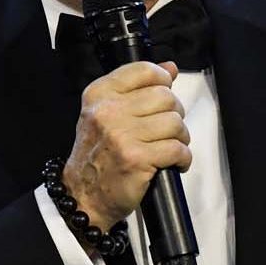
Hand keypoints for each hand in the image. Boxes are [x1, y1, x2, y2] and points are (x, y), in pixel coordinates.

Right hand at [62, 60, 190, 231]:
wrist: (83, 196)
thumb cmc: (97, 156)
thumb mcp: (106, 114)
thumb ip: (136, 88)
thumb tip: (169, 68)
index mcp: (99, 95)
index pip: (144, 71)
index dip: (162, 81)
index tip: (164, 95)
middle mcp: (108, 111)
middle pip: (165, 97)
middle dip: (174, 114)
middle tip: (165, 130)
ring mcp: (122, 135)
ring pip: (175, 123)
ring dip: (180, 138)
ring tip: (168, 147)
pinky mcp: (136, 158)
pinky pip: (177, 149)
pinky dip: (182, 158)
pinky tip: (173, 163)